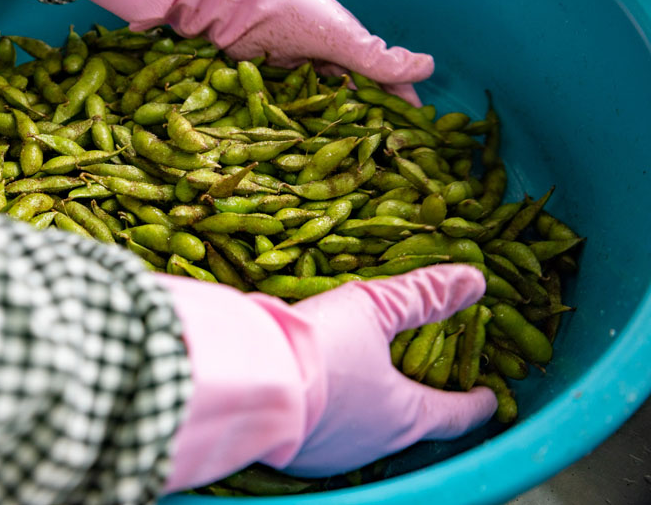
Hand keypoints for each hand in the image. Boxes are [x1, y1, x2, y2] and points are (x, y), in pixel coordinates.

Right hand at [157, 264, 496, 491]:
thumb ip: (422, 294)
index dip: (475, 404)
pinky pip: (325, 434)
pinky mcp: (293, 454)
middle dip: (417, 402)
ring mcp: (332, 455)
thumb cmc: (318, 345)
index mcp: (405, 414)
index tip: (488, 396)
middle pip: (410, 425)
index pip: (454, 415)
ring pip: (365, 433)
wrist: (246, 379)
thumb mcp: (374, 307)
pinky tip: (318, 392)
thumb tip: (475, 279)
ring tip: (365, 382)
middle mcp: (374, 444)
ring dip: (370, 409)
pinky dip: (331, 413)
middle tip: (422, 380)